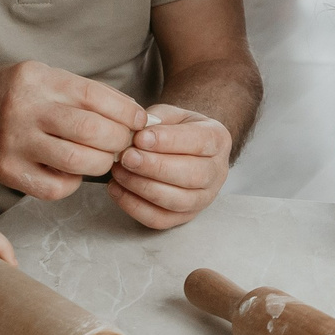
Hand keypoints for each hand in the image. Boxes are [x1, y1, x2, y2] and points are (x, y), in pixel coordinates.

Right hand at [0, 60, 147, 202]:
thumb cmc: (8, 95)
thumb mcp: (41, 77)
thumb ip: (81, 93)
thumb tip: (134, 114)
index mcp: (38, 79)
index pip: (95, 96)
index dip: (127, 111)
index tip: (140, 120)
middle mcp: (25, 109)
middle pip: (91, 131)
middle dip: (119, 140)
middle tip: (126, 144)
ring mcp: (14, 143)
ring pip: (77, 161)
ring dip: (101, 163)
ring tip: (103, 158)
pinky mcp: (7, 171)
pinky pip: (54, 187)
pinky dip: (73, 183)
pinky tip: (72, 173)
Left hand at [108, 104, 232, 229]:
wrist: (184, 150)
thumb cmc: (175, 130)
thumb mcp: (170, 114)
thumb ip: (156, 120)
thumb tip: (136, 134)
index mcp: (218, 140)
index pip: (199, 142)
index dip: (169, 141)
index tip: (140, 138)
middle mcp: (217, 172)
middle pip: (191, 175)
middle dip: (155, 167)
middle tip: (127, 157)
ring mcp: (203, 198)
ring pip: (176, 201)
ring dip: (143, 187)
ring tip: (119, 172)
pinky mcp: (184, 216)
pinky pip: (160, 219)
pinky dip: (134, 206)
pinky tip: (117, 189)